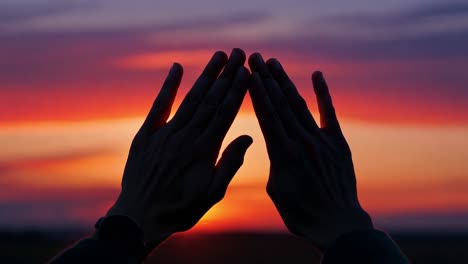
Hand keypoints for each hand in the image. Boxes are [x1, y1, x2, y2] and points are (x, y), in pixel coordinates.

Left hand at [107, 49, 251, 250]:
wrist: (139, 218)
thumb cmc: (180, 210)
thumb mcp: (212, 195)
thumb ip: (229, 164)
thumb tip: (247, 138)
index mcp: (204, 151)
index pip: (225, 113)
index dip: (237, 90)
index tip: (247, 71)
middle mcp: (186, 137)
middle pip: (210, 100)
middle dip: (226, 75)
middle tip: (238, 53)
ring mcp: (165, 134)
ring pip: (190, 99)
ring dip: (206, 76)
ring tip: (218, 56)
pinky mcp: (147, 135)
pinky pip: (159, 106)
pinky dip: (168, 86)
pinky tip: (177, 68)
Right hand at [248, 53, 372, 251]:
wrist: (337, 223)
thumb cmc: (301, 212)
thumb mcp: (275, 189)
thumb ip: (273, 161)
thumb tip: (272, 142)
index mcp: (283, 154)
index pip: (267, 115)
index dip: (257, 91)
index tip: (248, 73)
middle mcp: (301, 141)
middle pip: (280, 103)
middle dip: (266, 79)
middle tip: (255, 58)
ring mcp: (321, 140)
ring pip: (299, 104)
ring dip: (285, 82)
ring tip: (273, 63)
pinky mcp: (337, 143)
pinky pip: (328, 113)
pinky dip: (323, 93)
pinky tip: (316, 75)